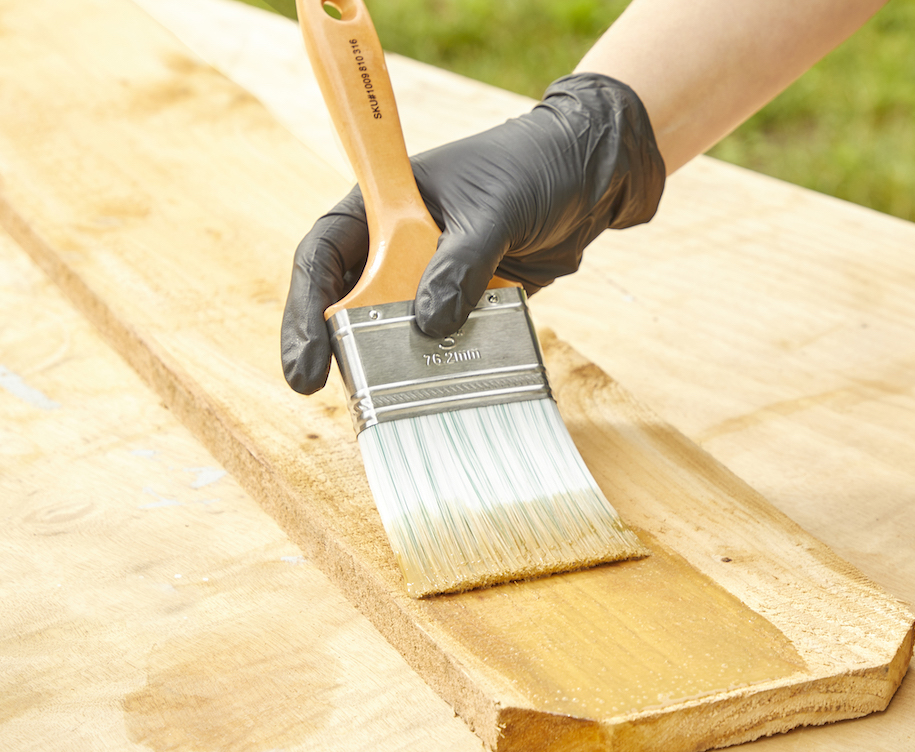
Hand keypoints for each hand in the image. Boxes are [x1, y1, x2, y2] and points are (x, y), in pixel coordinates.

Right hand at [281, 73, 664, 394]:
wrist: (592, 177)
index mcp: (385, 204)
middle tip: (325, 391)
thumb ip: (461, 264)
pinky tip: (443, 395)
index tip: (307, 359)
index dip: (305, 309)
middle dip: (336, 347)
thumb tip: (428, 326)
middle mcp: (397, 245)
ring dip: (389, 363)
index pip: (323, 256)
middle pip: (347, 302)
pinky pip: (444, 343)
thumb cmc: (534, 168)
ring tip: (384, 404)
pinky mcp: (467, 305)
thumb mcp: (494, 210)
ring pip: (393, 330)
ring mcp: (431, 278)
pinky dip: (443, 366)